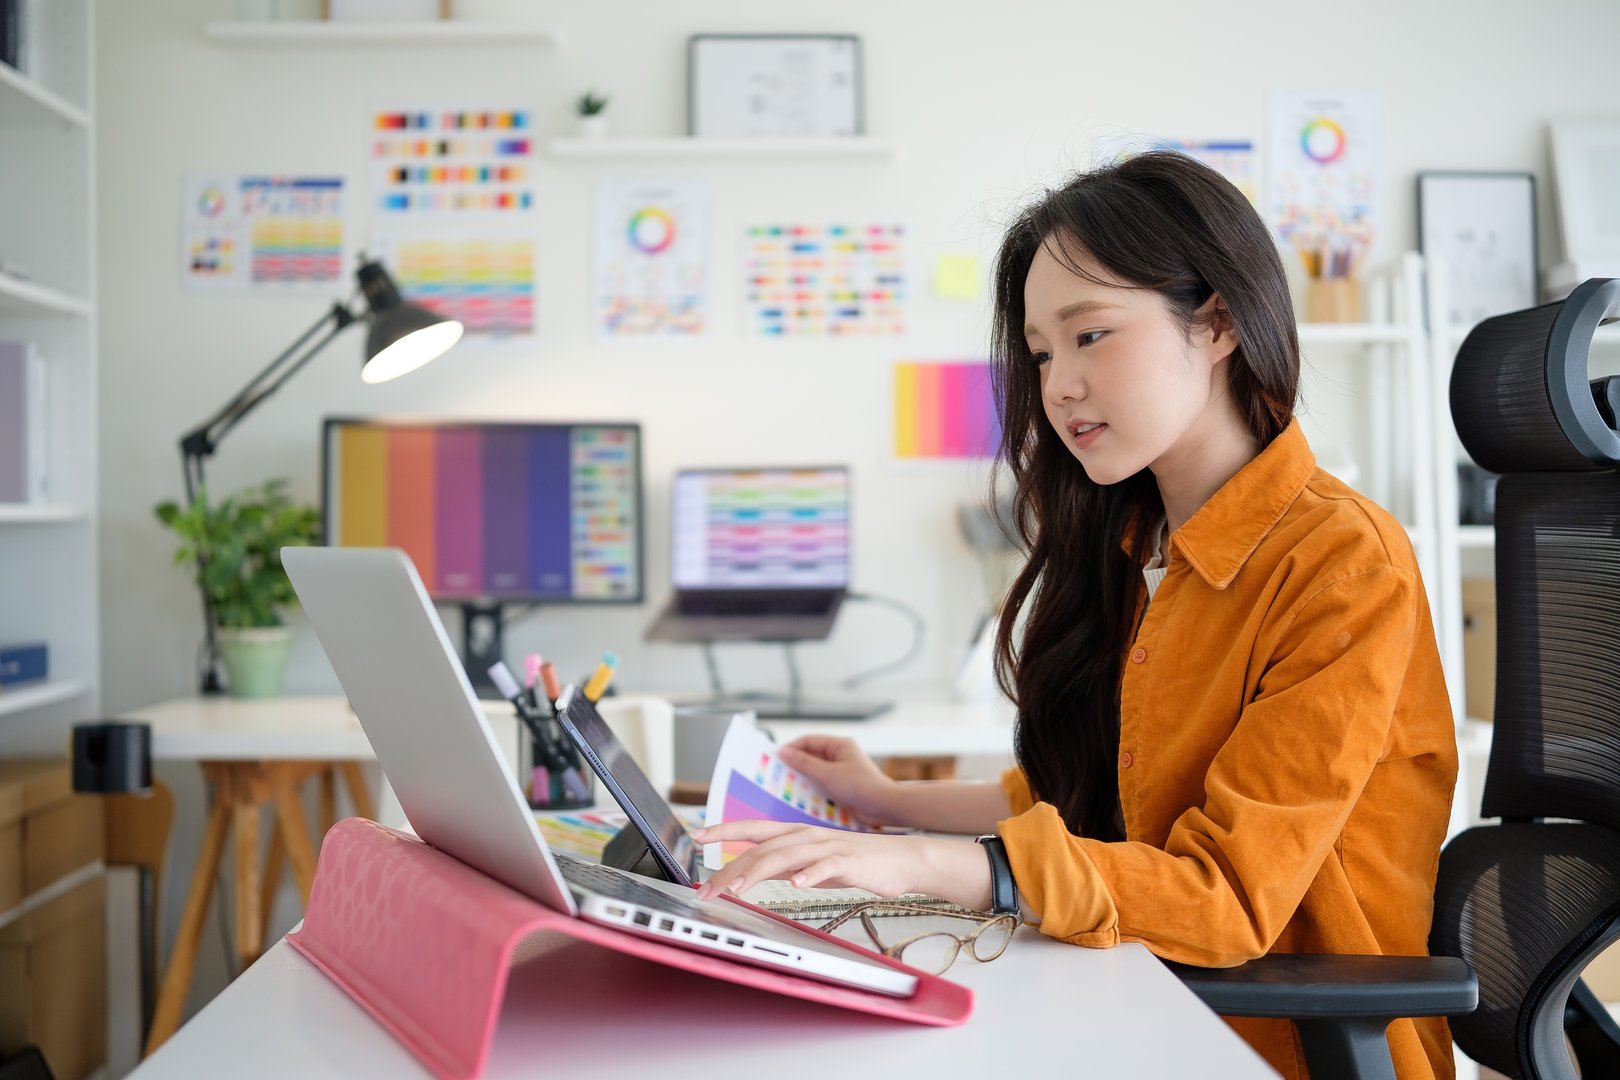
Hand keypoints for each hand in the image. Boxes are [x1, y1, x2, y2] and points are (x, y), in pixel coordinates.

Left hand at [691, 821, 992, 910]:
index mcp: (796, 834)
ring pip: (785, 855)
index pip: (753, 828)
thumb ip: (784, 864)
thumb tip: (753, 872)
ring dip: (758, 870)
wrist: (902, 861)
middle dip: (730, 867)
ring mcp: (827, 846)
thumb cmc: (858, 862)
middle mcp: (807, 835)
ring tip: (736, 888)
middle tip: (706, 887)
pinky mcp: (848, 860)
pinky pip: (826, 866)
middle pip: (762, 847)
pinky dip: (809, 874)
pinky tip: (796, 884)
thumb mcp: (812, 863)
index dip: (724, 829)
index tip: (697, 835)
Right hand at [775, 735, 905, 826]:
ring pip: (815, 771)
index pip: (809, 741)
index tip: (775, 759)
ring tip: (786, 787)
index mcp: (839, 745)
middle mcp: (840, 755)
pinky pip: (822, 784)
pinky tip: (802, 798)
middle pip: (811, 756)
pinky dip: (812, 789)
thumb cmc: (860, 787)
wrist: (884, 807)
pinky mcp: (843, 786)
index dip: (791, 748)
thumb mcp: (828, 774)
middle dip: (795, 765)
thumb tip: (783, 752)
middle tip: (777, 774)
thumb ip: (804, 763)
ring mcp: (842, 771)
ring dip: (803, 779)